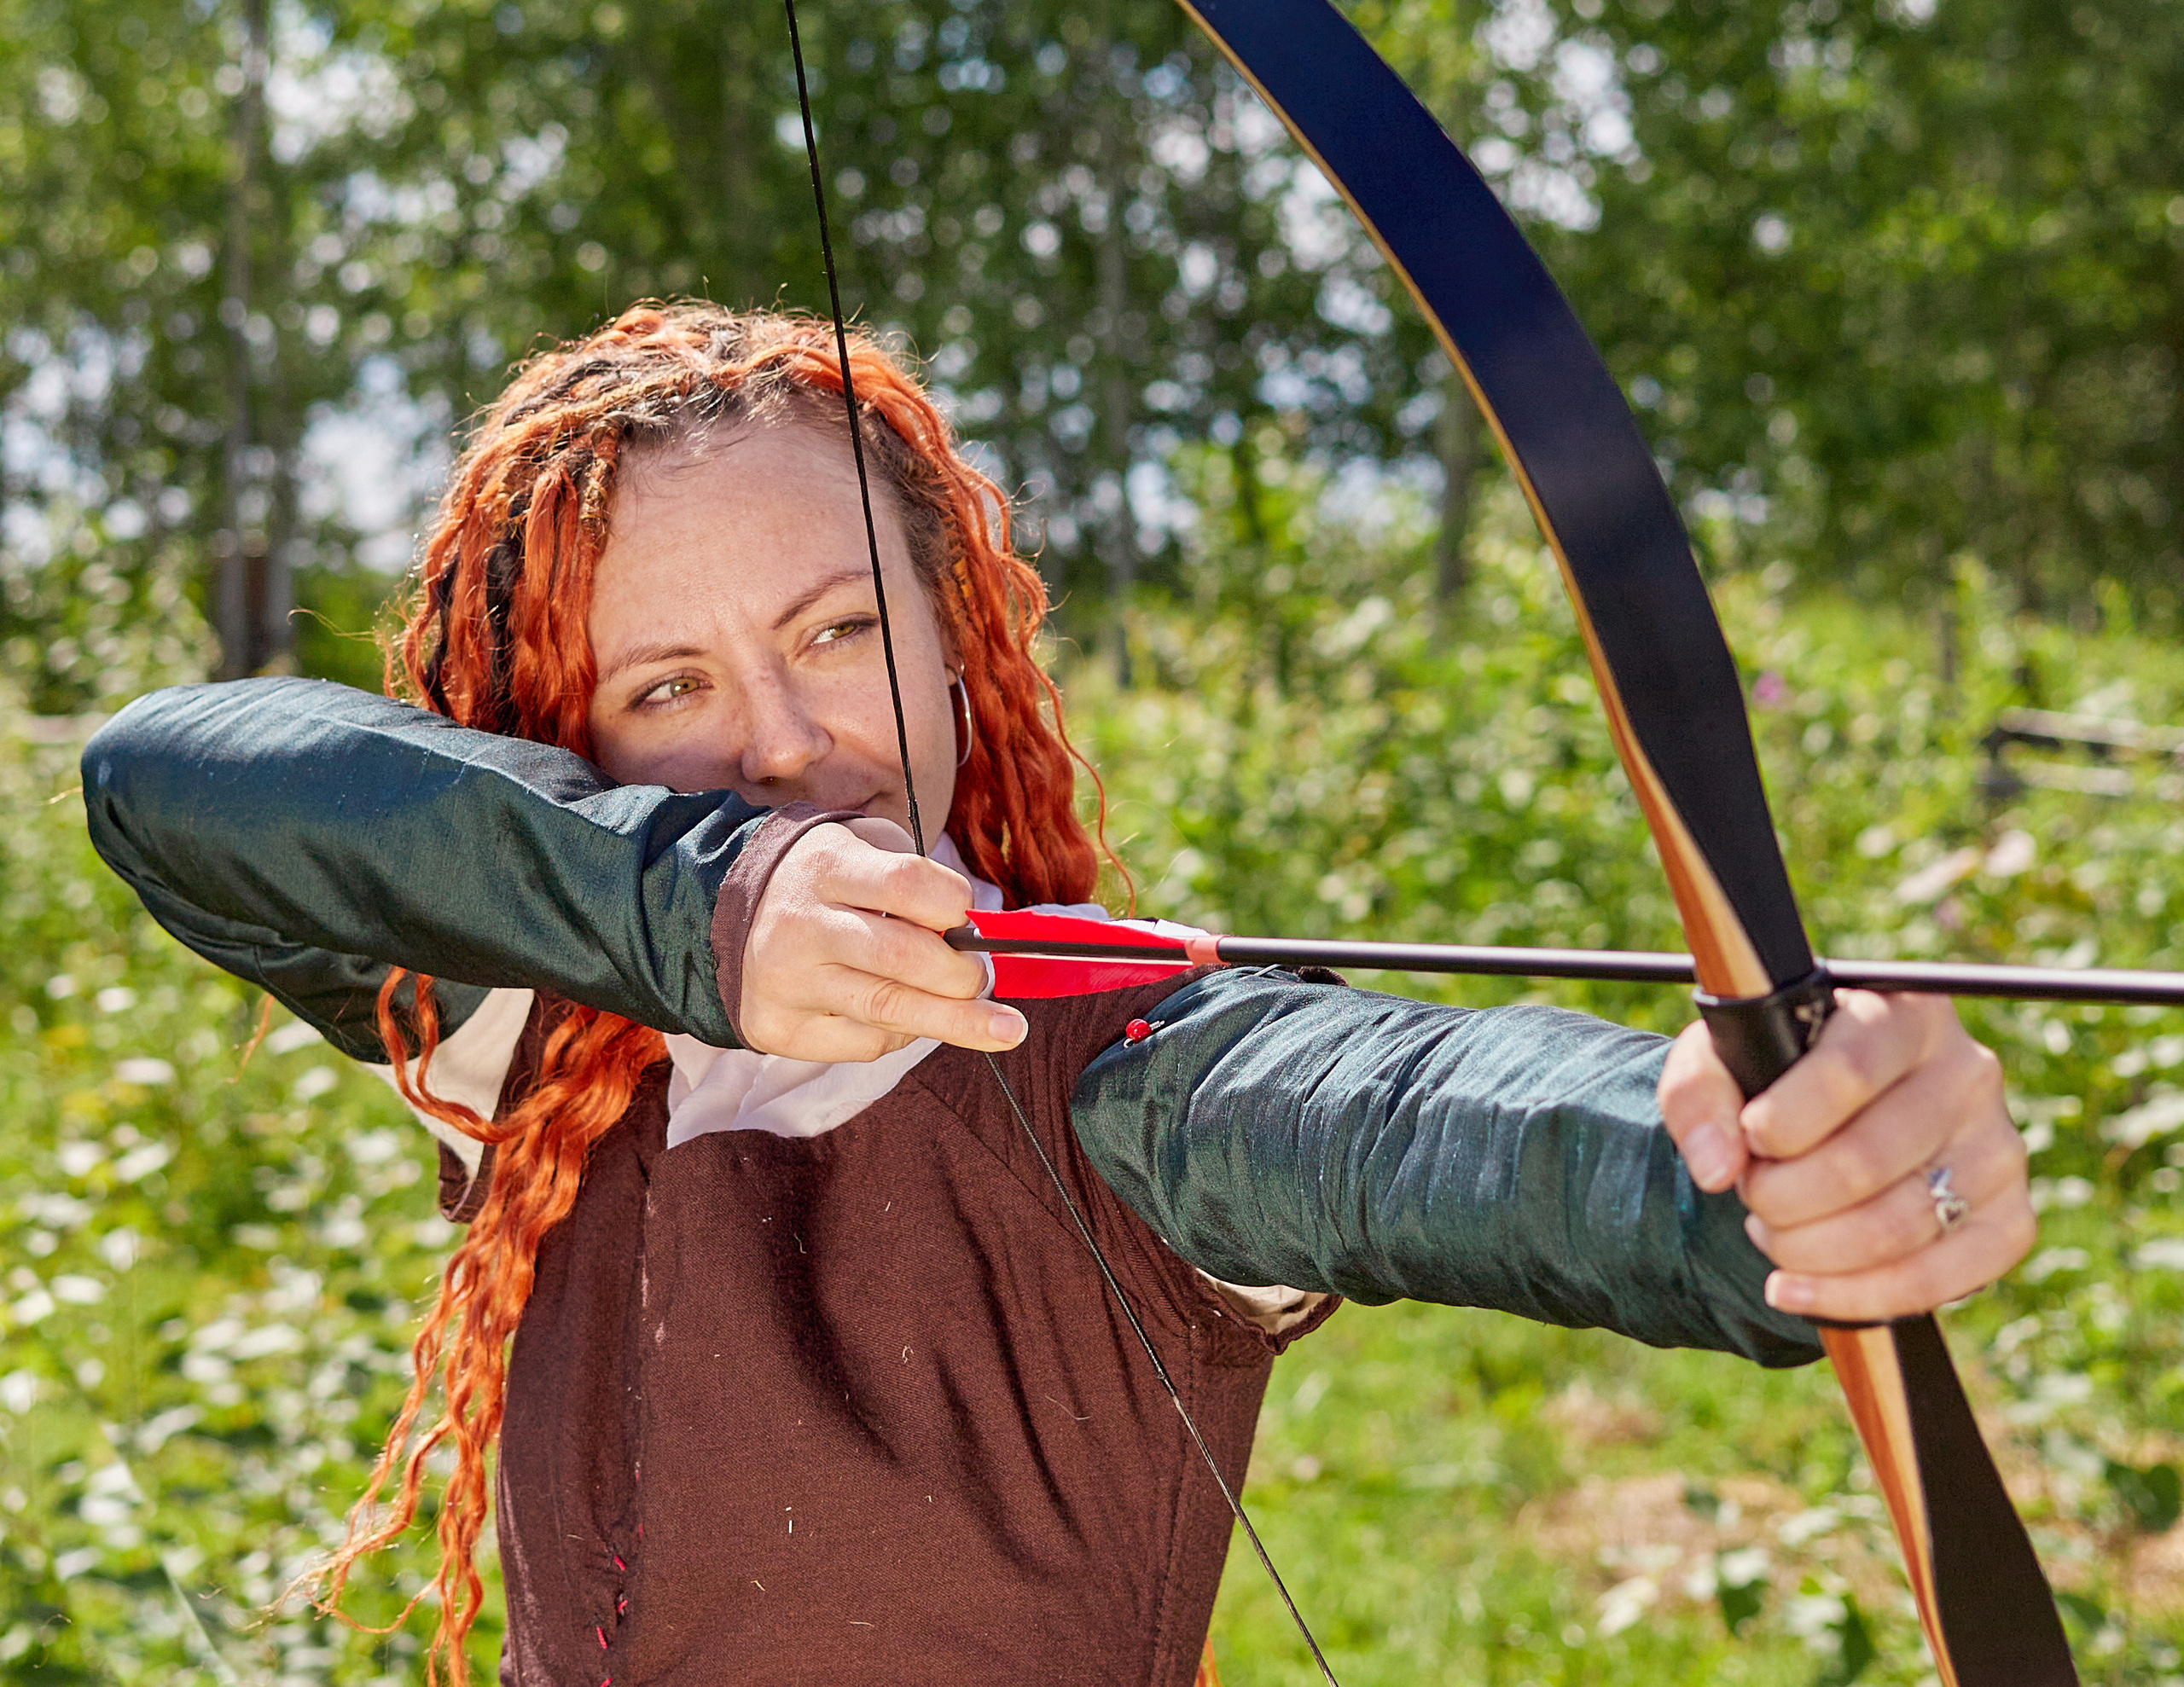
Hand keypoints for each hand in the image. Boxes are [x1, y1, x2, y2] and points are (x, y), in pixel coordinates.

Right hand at [737, 818, 1027, 1060]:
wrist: (733, 915)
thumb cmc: (828, 883)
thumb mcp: (865, 849)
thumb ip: (917, 882)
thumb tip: (978, 937)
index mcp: (824, 868)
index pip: (906, 884)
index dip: (953, 904)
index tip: (969, 916)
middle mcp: (798, 925)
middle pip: (903, 959)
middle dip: (962, 975)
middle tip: (982, 978)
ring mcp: (784, 982)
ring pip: (889, 1011)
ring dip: (957, 1022)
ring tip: (1005, 1029)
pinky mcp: (778, 1028)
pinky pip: (865, 1044)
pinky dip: (900, 1035)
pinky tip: (903, 1017)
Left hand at [1657, 991, 2034, 1322]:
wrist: (1826, 1126)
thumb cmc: (1772, 1079)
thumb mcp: (1717, 1061)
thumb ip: (1698, 1095)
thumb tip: (1717, 1168)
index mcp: (1901, 1012)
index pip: (1850, 1069)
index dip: (1786, 1120)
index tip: (1751, 1140)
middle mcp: (1967, 1072)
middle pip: (1866, 1161)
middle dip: (1783, 1197)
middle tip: (1751, 1196)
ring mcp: (1997, 1148)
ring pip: (1899, 1226)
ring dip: (1808, 1250)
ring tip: (1768, 1235)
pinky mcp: (2009, 1219)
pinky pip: (1942, 1279)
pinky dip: (1856, 1298)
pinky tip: (1795, 1293)